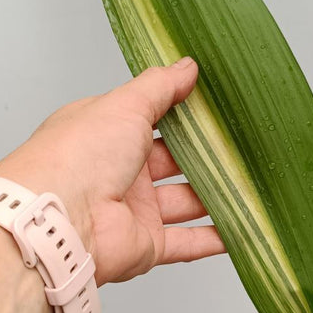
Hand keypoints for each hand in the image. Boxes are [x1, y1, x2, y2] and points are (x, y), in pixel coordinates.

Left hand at [0, 58, 225, 285]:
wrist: (58, 220)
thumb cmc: (79, 154)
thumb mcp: (125, 104)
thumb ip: (160, 87)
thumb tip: (186, 66)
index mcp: (108, 134)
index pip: (150, 120)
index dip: (182, 114)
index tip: (218, 107)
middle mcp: (119, 172)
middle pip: (173, 162)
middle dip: (206, 157)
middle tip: (244, 145)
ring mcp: (133, 210)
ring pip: (184, 202)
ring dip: (216, 196)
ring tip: (254, 183)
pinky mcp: (145, 246)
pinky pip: (185, 243)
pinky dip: (213, 239)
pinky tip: (243, 228)